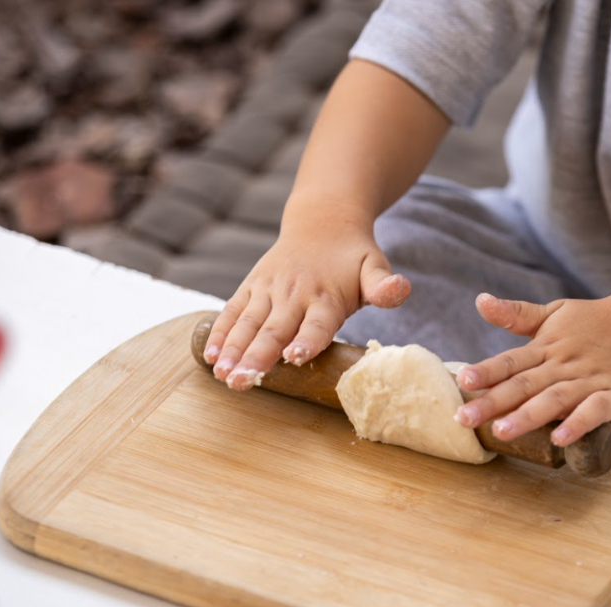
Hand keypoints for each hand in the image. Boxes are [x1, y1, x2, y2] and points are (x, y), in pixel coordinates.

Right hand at [203, 200, 409, 389]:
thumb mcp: (374, 267)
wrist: (322, 221)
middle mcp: (294, 294)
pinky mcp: (251, 287)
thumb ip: (384, 285)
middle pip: (275, 329)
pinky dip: (220, 333)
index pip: (317, 323)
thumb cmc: (352, 256)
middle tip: (242, 381)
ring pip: (248, 323)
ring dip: (233, 350)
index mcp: (326, 296)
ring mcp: (269, 290)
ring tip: (222, 375)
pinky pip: (232, 311)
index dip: (307, 341)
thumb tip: (400, 288)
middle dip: (257, 357)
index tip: (294, 357)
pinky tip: (209, 357)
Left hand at [453, 292, 610, 445]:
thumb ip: (516, 314)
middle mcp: (564, 364)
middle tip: (463, 418)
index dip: (487, 370)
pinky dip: (579, 423)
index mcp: (545, 347)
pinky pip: (596, 410)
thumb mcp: (554, 313)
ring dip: (528, 415)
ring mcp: (590, 380)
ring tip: (502, 432)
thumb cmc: (593, 324)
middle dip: (493, 402)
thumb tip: (480, 301)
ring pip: (555, 399)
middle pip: (524, 384)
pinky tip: (560, 438)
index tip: (462, 380)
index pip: (510, 360)